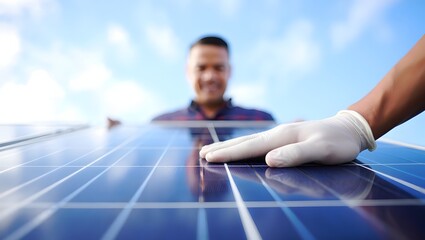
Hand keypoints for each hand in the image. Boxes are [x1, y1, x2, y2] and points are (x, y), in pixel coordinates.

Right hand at [200, 110, 375, 166]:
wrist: (350, 129)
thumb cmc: (337, 142)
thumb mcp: (321, 150)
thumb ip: (296, 155)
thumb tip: (269, 160)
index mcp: (282, 136)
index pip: (250, 147)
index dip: (229, 153)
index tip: (209, 157)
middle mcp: (277, 133)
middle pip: (244, 142)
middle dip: (223, 149)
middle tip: (202, 154)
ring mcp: (280, 135)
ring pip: (250, 141)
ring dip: (231, 147)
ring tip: (214, 151)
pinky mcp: (284, 139)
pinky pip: (258, 143)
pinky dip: (244, 147)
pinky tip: (242, 149)